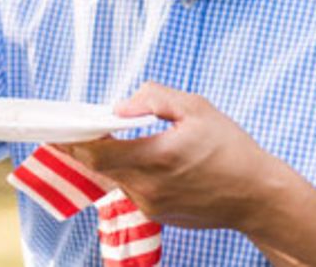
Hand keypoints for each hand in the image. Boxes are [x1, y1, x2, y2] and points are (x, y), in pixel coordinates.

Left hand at [59, 82, 290, 230]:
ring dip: (112, 159)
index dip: (72, 140)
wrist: (258, 196)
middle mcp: (148, 187)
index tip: (57, 128)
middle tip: (77, 127)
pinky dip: (130, 173)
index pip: (96, 153)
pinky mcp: (158, 216)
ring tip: (116, 138)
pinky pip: (132, 190)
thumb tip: (119, 106)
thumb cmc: (231, 149)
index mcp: (155, 157)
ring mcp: (151, 206)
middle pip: (99, 167)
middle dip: (86, 146)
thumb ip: (154, 99)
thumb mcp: (197, 108)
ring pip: (116, 178)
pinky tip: (145, 159)